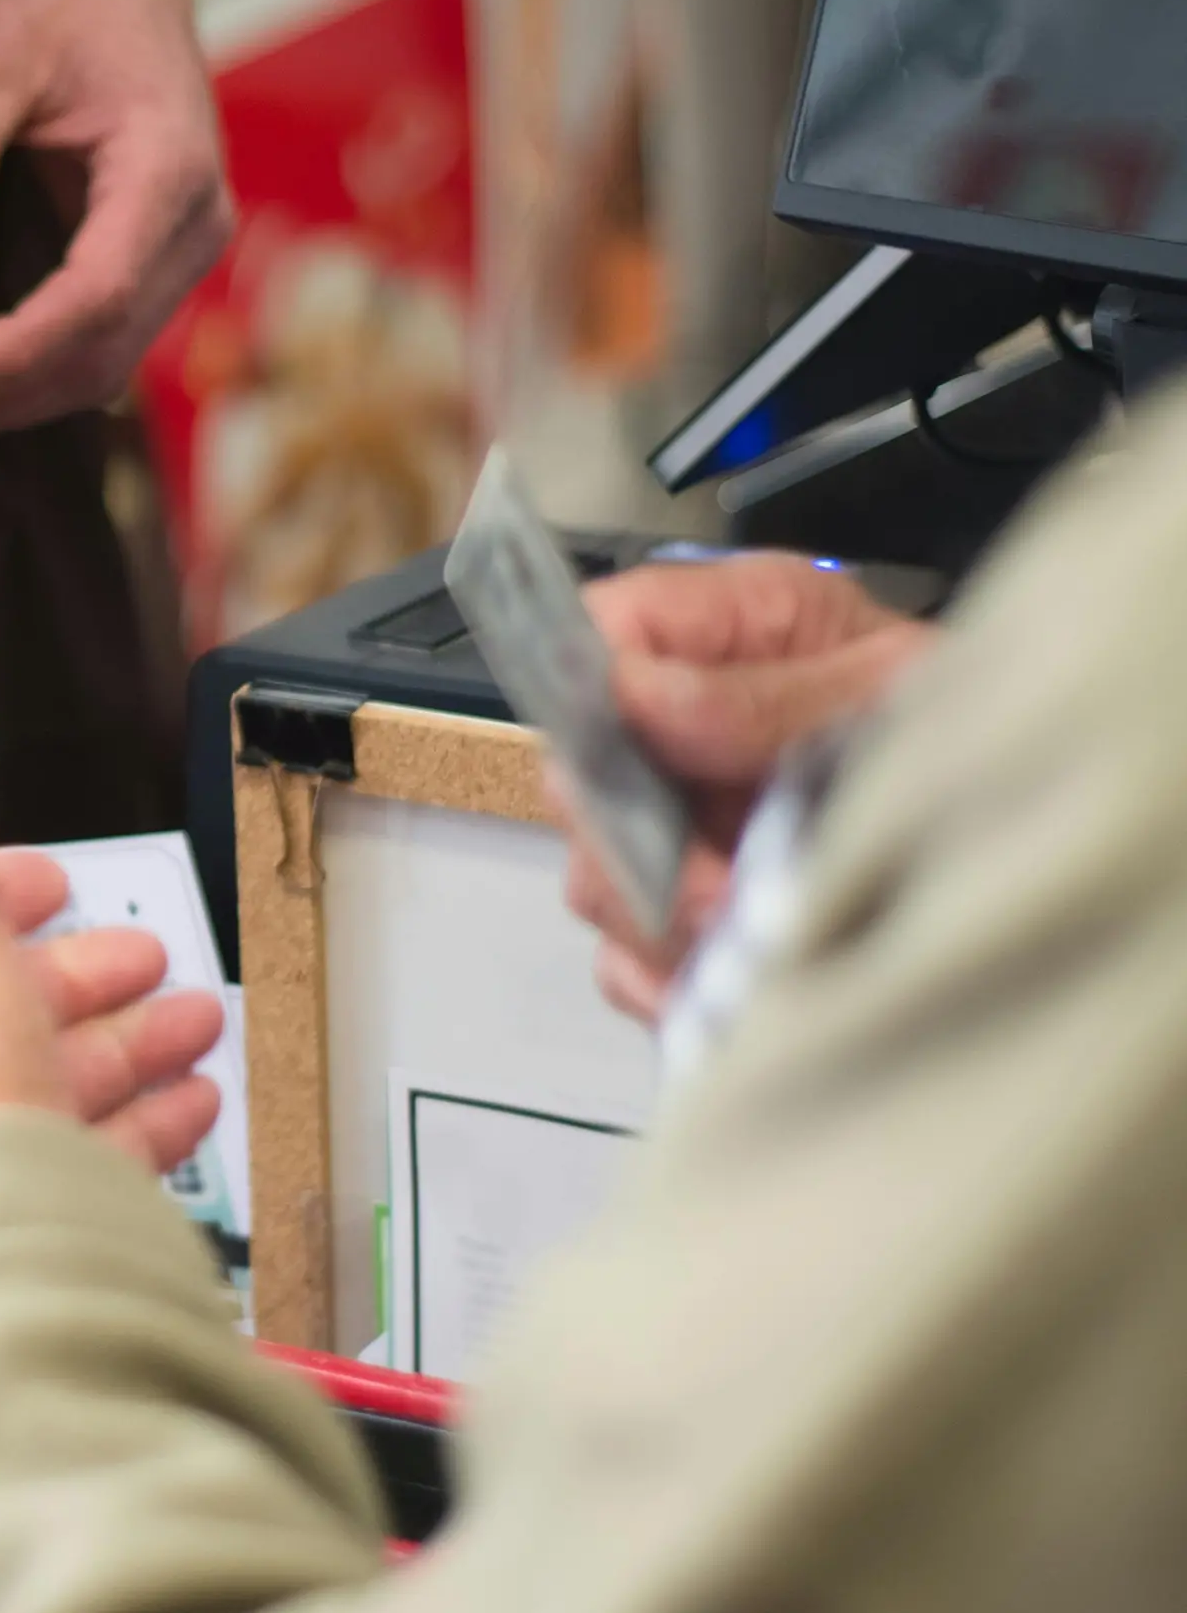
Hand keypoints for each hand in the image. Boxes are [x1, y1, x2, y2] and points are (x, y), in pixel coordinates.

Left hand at [0, 0, 231, 446]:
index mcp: (167, 168)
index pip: (96, 295)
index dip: (16, 350)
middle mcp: (194, 222)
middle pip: (101, 350)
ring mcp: (182, 247)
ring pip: (105, 363)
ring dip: (11, 400)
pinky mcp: (155, 257)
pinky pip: (101, 340)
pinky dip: (32, 372)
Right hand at [563, 555, 937, 1019]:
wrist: (1037, 810)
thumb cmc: (975, 723)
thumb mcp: (897, 689)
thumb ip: (768, 697)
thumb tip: (640, 698)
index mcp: (724, 631)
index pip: (596, 633)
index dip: (595, 691)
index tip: (642, 754)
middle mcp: (675, 726)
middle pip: (576, 779)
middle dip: (639, 844)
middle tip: (718, 889)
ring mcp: (672, 822)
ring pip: (596, 880)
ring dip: (665, 921)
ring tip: (756, 936)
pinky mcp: (681, 910)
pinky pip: (628, 961)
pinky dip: (672, 980)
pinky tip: (738, 978)